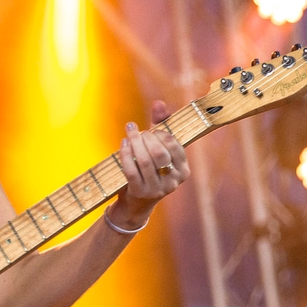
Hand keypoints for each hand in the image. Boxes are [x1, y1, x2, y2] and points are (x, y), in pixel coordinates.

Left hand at [111, 101, 189, 227]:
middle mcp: (173, 182)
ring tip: (129, 132)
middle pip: (159, 152)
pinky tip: (123, 143)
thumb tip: (158, 102)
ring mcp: (156, 189)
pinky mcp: (140, 192)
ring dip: (134, 142)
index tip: (150, 130)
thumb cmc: (150, 169)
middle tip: (137, 131)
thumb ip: (161, 124)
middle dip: (146, 137)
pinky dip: (126, 154)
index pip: (173, 145)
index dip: (160, 133)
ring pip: (144, 160)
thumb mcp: (158, 148)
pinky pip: (131, 170)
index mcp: (183, 170)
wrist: (137, 203)